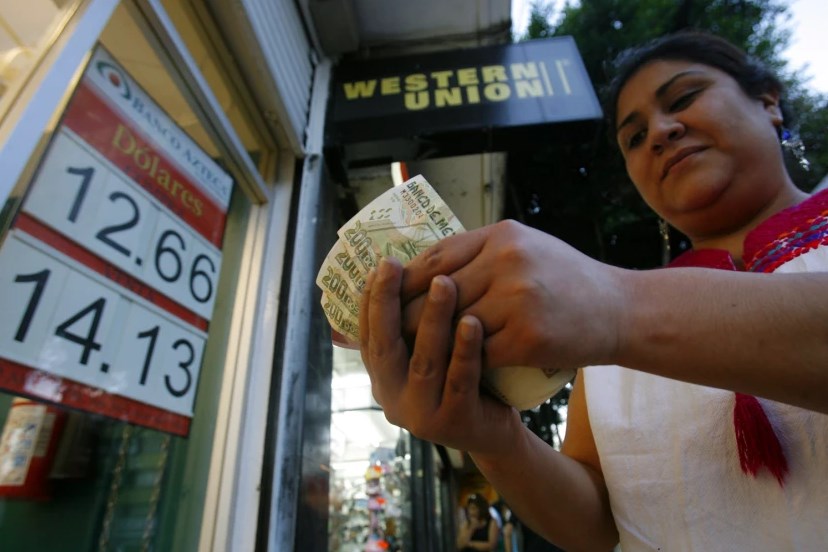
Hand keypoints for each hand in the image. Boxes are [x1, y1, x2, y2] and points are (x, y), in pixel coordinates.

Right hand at [360, 257, 520, 454]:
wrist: (495, 432)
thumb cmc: (461, 380)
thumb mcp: (431, 353)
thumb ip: (413, 325)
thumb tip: (403, 267)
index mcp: (382, 377)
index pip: (368, 334)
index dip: (371, 300)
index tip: (381, 265)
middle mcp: (392, 398)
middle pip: (386, 346)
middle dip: (389, 302)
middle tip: (396, 266)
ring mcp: (420, 415)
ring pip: (423, 361)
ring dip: (432, 319)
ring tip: (444, 283)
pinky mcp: (453, 424)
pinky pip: (458, 381)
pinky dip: (464, 350)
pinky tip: (472, 321)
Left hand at [400, 220, 625, 372]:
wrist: (621, 310)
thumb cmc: (567, 280)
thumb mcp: (525, 248)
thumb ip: (480, 254)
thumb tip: (426, 269)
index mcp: (502, 236)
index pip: (438, 256)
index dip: (407, 278)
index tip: (385, 295)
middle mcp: (509, 261)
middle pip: (439, 292)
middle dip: (409, 314)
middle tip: (388, 333)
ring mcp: (520, 299)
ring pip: (455, 325)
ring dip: (432, 344)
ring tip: (413, 355)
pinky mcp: (529, 337)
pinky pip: (480, 353)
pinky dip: (464, 363)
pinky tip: (450, 371)